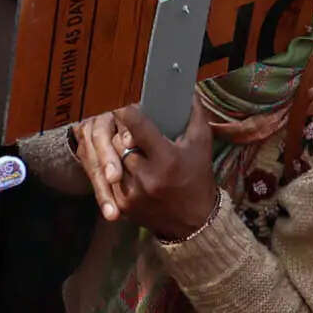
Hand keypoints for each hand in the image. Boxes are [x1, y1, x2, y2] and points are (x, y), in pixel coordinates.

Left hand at [72, 104, 219, 239]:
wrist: (196, 223)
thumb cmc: (198, 177)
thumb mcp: (202, 144)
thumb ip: (194, 114)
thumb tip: (188, 89)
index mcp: (166, 159)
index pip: (137, 126)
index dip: (127, 112)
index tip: (123, 105)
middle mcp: (147, 177)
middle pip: (120, 142)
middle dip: (124, 134)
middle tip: (130, 131)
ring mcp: (133, 193)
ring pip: (112, 160)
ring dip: (118, 152)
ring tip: (131, 150)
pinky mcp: (124, 206)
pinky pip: (110, 179)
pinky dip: (117, 171)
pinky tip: (129, 169)